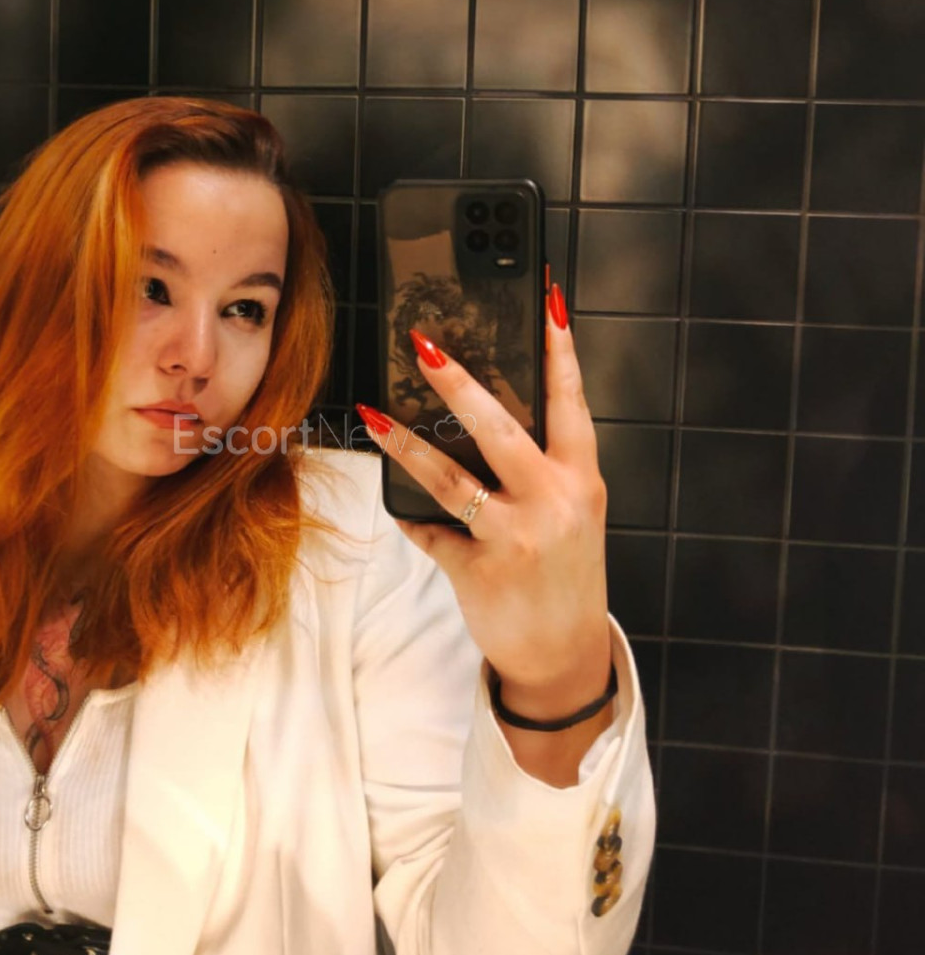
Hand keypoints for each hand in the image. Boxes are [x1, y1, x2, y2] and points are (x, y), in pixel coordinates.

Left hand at [357, 283, 611, 719]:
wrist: (565, 654)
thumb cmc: (565, 575)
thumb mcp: (572, 515)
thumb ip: (543, 470)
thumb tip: (486, 421)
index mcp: (581, 480)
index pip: (571, 403)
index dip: (560, 351)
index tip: (548, 301)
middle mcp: (553, 503)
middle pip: (500, 429)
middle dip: (458, 384)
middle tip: (423, 347)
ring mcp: (516, 537)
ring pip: (450, 479)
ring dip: (406, 444)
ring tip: (373, 416)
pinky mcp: (479, 570)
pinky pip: (430, 532)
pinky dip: (411, 519)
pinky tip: (397, 508)